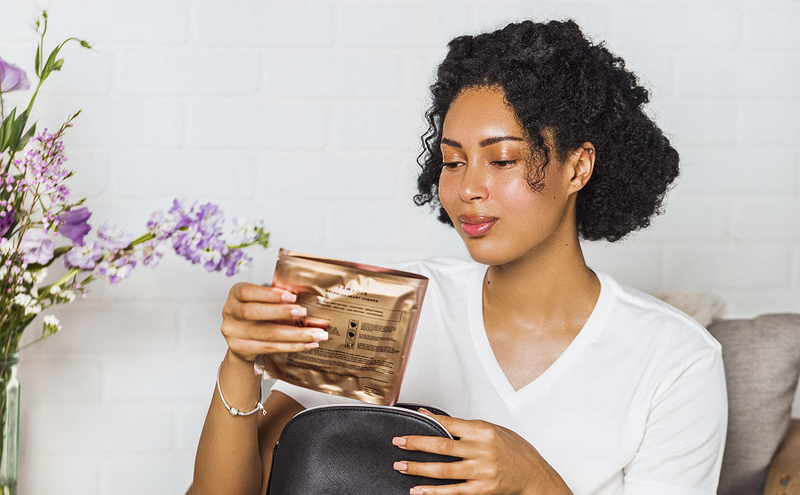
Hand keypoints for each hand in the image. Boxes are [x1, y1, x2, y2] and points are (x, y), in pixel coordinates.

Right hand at [220, 282, 329, 364]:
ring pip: (266, 334)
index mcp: (235, 294)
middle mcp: (230, 313)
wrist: (242, 341)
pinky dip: (292, 346)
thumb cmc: (257, 314)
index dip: (269, 295)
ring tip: (316, 334)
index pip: (248, 292)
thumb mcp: (260, 300)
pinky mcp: (241, 349)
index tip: (292, 297)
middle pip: (254, 313)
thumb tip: (306, 295)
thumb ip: (275, 297)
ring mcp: (233, 333)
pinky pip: (270, 348)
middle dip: (282, 313)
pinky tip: (307, 344)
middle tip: (304, 312)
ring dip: (295, 334)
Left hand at [391, 408, 573, 494]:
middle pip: (442, 446)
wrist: (534, 475)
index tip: (411, 417)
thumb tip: (437, 420)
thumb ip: (466, 426)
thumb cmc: (515, 450)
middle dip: (417, 444)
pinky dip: (434, 492)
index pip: (450, 424)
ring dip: (419, 468)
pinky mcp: (482, 489)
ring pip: (444, 470)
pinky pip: (454, 491)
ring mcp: (482, 471)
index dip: (428, 421)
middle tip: (398, 442)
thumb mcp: (494, 430)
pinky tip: (419, 491)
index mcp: (484, 431)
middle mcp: (482, 451)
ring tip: (401, 465)